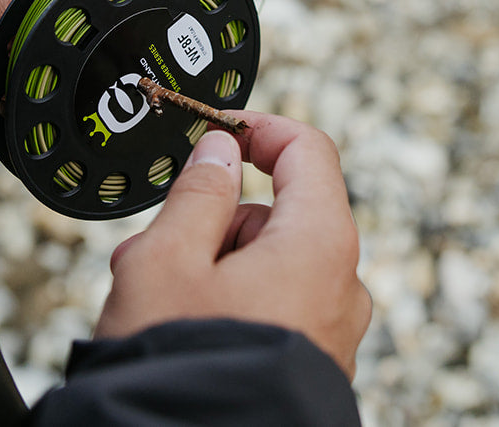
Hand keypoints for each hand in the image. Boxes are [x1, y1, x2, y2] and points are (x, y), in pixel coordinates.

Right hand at [96, 115, 371, 378]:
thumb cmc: (183, 362)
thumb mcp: (167, 258)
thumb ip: (198, 192)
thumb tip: (220, 150)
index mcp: (320, 243)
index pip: (309, 151)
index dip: (261, 130)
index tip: (217, 131)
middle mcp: (342, 287)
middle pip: (284, 216)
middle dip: (218, 221)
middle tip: (156, 249)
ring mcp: (333, 334)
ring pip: (273, 268)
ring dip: (216, 269)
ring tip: (157, 303)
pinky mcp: (315, 368)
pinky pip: (276, 313)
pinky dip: (233, 309)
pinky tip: (184, 336)